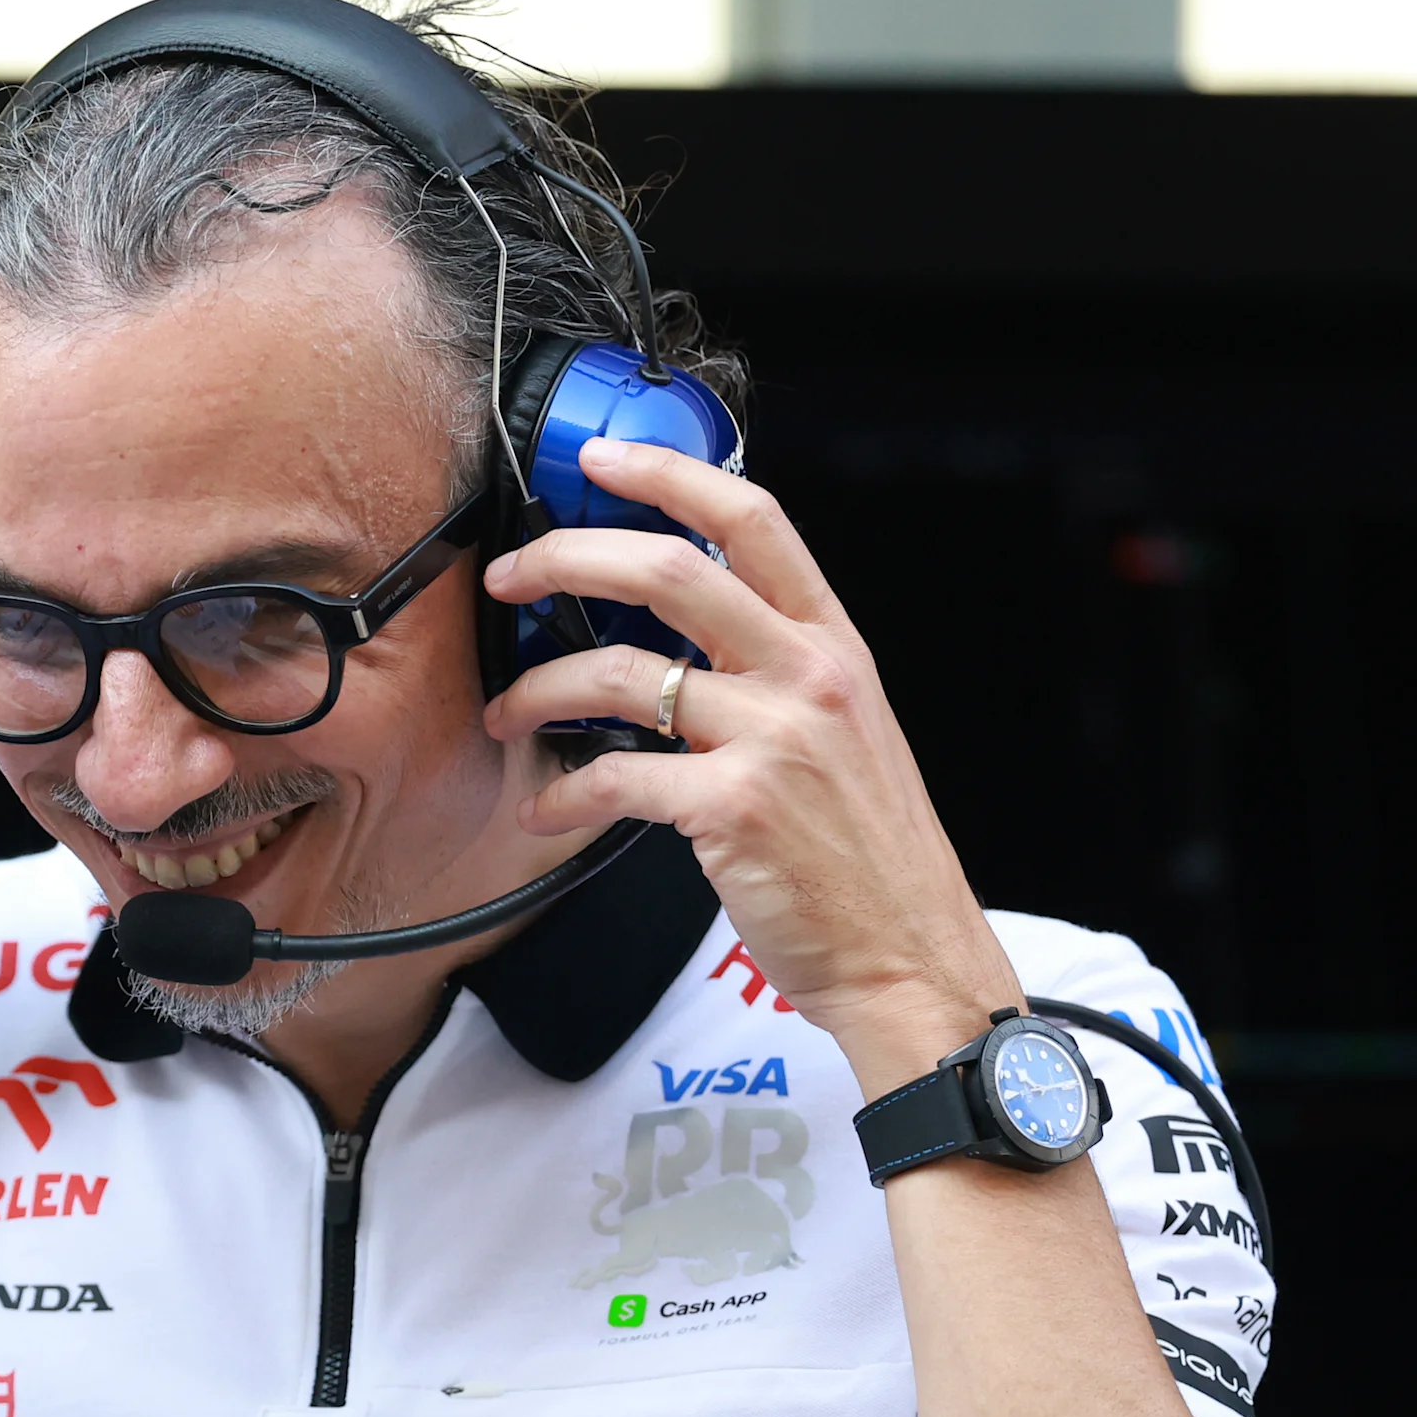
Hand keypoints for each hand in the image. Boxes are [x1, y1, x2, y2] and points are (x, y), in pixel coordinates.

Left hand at [477, 436, 1021, 1094]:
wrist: (908, 956)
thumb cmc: (865, 857)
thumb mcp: (844, 734)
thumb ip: (775, 673)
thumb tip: (677, 636)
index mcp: (833, 647)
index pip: (752, 520)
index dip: (669, 475)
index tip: (600, 460)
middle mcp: (808, 678)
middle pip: (668, 570)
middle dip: (567, 559)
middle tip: (511, 575)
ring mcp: (773, 740)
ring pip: (620, 674)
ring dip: (540, 689)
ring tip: (507, 714)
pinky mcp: (733, 809)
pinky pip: (613, 779)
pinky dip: (560, 795)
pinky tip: (540, 812)